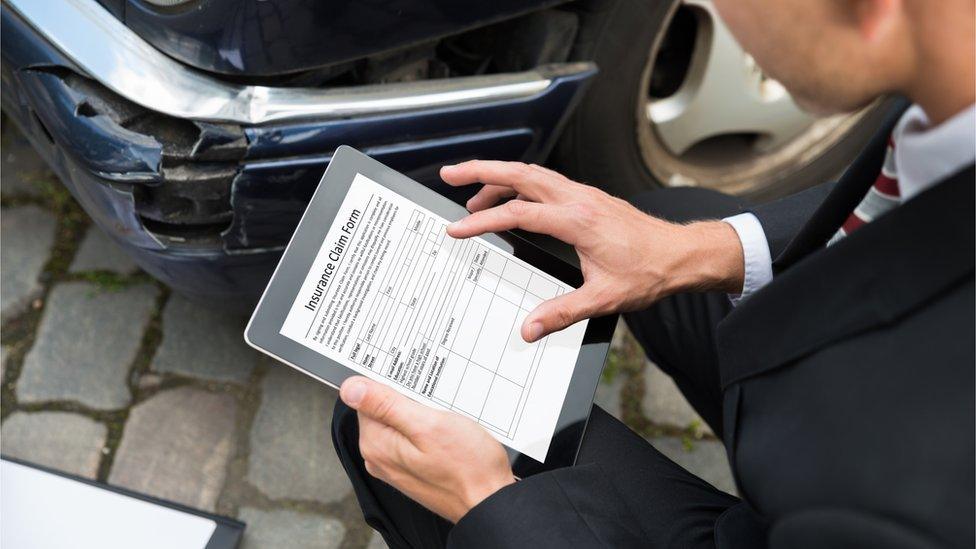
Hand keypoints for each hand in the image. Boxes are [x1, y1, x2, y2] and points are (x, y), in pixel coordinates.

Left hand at [340, 376, 514, 522]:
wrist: (489, 502)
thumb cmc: (467, 467)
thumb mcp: (427, 425)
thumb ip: (386, 405)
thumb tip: (351, 388)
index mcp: (376, 443)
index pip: (367, 397)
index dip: (393, 386)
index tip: (416, 389)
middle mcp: (380, 457)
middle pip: (383, 410)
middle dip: (409, 400)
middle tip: (435, 405)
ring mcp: (396, 465)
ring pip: (401, 422)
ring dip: (421, 414)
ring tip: (445, 420)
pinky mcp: (413, 468)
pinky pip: (413, 438)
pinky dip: (428, 429)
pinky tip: (447, 432)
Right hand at [442, 161, 744, 341]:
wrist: (680, 255)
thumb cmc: (649, 272)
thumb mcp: (603, 298)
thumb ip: (562, 313)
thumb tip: (529, 329)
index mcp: (577, 220)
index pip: (519, 213)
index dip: (484, 221)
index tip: (458, 230)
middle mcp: (578, 199)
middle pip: (521, 174)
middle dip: (481, 171)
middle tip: (450, 174)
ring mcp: (583, 194)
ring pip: (533, 174)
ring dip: (500, 177)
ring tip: (472, 193)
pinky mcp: (587, 197)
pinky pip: (546, 182)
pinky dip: (521, 184)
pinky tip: (512, 198)